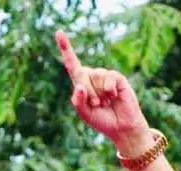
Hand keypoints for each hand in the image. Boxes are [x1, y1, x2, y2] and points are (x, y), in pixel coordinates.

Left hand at [56, 30, 148, 147]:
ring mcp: (105, 77)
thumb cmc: (102, 120)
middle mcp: (93, 77)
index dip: (66, 49)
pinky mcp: (117, 78)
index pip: (72, 65)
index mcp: (82, 85)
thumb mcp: (84, 113)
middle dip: (87, 90)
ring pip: (95, 75)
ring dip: (99, 93)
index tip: (59, 33)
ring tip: (106, 103)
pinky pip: (108, 78)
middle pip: (81, 73)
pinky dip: (108, 90)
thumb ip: (78, 101)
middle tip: (96, 104)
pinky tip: (113, 98)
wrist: (121, 128)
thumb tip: (80, 85)